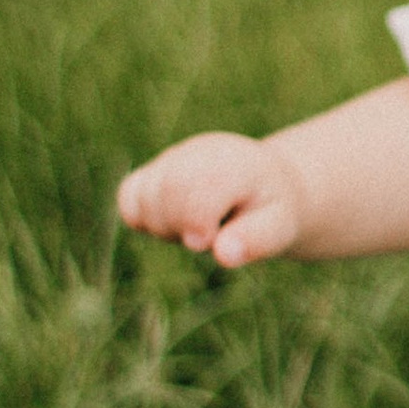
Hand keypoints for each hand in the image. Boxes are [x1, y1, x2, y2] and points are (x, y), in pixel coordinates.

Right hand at [116, 129, 302, 267]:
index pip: (198, 189)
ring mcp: (172, 159)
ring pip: (143, 199)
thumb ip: (255, 240)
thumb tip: (224, 254)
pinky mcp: (153, 172)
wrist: (261, 185)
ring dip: (165, 226)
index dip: (195, 222)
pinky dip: (144, 217)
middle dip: (180, 226)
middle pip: (166, 194)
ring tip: (198, 224)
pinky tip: (173, 219)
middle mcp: (199, 153)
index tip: (204, 240)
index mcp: (234, 163)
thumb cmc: (270, 211)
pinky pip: (129, 198)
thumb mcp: (279, 227)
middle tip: (207, 234)